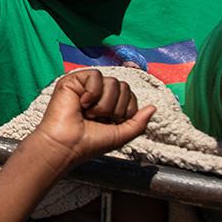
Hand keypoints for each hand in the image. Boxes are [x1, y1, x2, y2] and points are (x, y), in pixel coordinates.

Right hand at [29, 69, 155, 172]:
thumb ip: (139, 122)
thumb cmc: (89, 143)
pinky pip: (96, 76)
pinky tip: (82, 103)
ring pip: (112, 82)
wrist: (68, 145)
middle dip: (115, 108)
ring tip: (89, 113)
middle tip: (98, 119)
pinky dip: (92, 92)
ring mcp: (86, 86)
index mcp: (109, 105)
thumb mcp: (121, 135)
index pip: (130, 95)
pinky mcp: (73, 80)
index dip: (126, 110)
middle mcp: (98, 94)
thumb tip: (153, 107)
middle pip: (123, 87)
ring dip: (104, 104)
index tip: (110, 124)